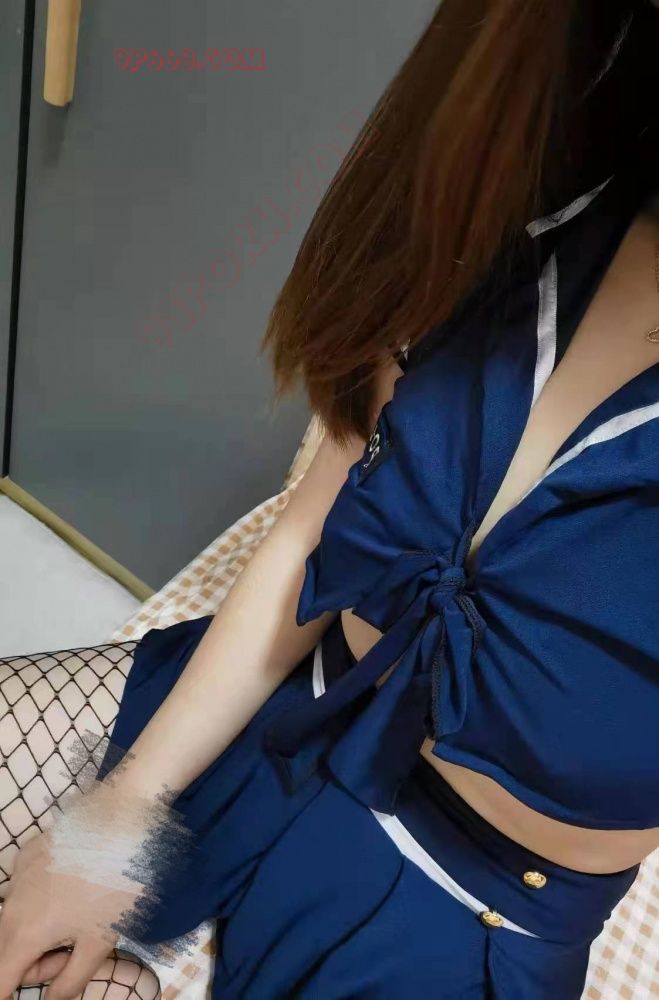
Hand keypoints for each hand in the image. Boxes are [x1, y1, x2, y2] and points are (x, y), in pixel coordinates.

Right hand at [0, 778, 178, 999]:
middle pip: (7, 953)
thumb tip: (51, 999)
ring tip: (79, 915)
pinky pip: (25, 890)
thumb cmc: (115, 884)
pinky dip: (42, 898)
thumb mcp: (99, 942)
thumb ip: (70, 981)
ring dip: (38, 931)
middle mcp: (11, 905)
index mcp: (25, 933)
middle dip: (35, 963)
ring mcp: (16, 875)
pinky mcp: (28, 853)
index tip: (49, 976)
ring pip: (15, 920)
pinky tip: (74, 882)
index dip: (12, 992)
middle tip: (75, 950)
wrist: (122, 821)